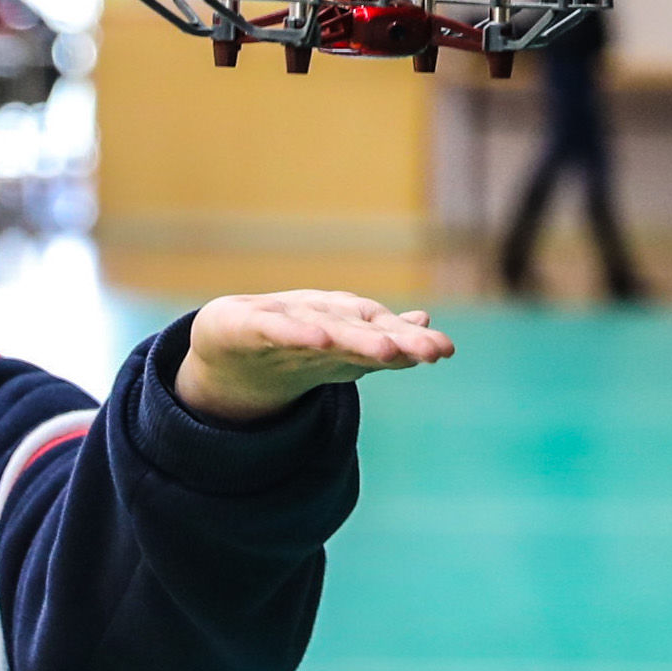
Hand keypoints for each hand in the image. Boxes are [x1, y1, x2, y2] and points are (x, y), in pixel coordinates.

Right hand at [174, 290, 455, 422]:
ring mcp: (285, 320)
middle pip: (361, 330)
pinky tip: (319, 337)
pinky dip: (297, 332)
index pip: (383, 333)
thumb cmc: (292, 343)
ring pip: (326, 329)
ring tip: (388, 349)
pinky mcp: (248, 325)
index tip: (444, 351)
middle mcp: (320, 319)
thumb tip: (427, 322)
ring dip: (356, 337)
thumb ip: (383, 339)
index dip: (412, 342)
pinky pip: (276, 329)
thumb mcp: (339, 347)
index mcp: (343, 327)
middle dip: (396, 339)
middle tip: (429, 351)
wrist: (227, 346)